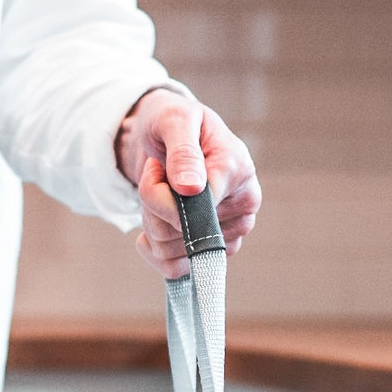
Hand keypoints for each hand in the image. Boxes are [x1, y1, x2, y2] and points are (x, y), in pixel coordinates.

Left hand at [115, 88, 260, 279]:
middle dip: (152, 206)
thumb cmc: (174, 125)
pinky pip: (174, 269)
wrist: (167, 137)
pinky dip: (152, 251)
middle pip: (176, 232)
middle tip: (156, 177)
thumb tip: (192, 189)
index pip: (193, 207)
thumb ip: (183, 152)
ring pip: (170, 251)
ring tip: (160, 194)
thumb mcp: (175, 122)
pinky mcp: (210, 251)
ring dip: (151, 223)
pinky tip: (150, 227)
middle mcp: (241, 207)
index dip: (159, 194)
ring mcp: (228, 233)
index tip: (155, 167)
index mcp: (239, 171)